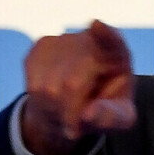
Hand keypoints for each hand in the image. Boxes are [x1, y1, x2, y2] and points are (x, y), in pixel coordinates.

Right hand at [21, 20, 135, 154]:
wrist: (78, 104)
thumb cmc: (106, 107)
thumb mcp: (120, 117)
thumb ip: (111, 116)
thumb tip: (89, 114)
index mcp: (119, 55)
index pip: (113, 41)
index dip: (105, 35)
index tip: (96, 27)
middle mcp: (94, 40)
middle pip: (72, 82)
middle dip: (71, 111)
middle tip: (76, 128)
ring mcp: (66, 39)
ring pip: (49, 86)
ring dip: (55, 108)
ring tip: (67, 111)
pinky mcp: (42, 46)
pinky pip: (33, 82)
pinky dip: (40, 99)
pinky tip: (52, 100)